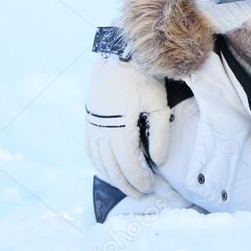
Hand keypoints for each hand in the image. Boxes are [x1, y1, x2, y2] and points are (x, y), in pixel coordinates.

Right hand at [85, 56, 170, 196]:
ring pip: (100, 161)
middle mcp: (101, 129)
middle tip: (140, 194)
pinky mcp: (89, 120)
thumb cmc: (144, 78)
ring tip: (127, 187)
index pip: (129, 163)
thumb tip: (159, 161)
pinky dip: (99, 164)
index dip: (139, 179)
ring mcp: (92, 125)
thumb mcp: (158, 104)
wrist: (119, 55)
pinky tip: (108, 171)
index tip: (149, 188)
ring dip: (112, 178)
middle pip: (113, 167)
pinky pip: (90, 150)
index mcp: (119, 125)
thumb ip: (160, 134)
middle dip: (127, 184)